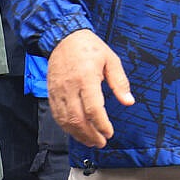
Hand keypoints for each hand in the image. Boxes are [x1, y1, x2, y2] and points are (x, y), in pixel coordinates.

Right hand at [46, 29, 133, 146]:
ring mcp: (58, 91)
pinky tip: (76, 132)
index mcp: (86, 78)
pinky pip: (57, 115)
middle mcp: (70, 87)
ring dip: (78, 135)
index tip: (109, 132)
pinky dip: (66, 127)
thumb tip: (129, 101)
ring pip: (65, 120)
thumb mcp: (111, 60)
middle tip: (101, 142)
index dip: (101, 124)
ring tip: (91, 141)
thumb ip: (120, 82)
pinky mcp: (51, 93)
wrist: (63, 38)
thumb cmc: (89, 47)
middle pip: (77, 119)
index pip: (93, 108)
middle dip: (90, 135)